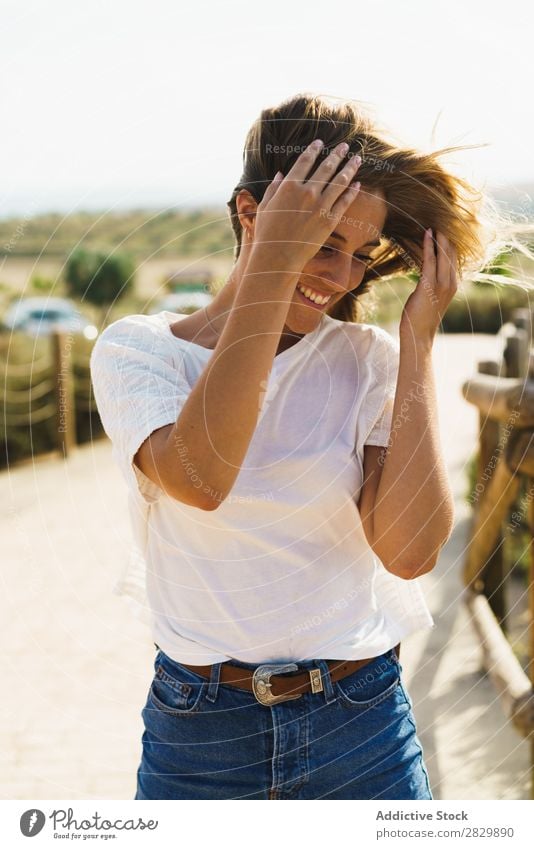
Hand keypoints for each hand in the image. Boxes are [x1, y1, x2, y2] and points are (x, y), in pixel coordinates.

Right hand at [248, 140, 362, 271]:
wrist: (277, 258)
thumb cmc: (267, 234)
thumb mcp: (265, 207)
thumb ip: (273, 188)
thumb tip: (281, 174)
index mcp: (289, 186)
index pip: (305, 161)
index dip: (314, 150)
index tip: (320, 143)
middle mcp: (307, 192)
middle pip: (326, 167)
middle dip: (337, 154)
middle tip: (345, 146)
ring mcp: (320, 206)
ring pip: (340, 181)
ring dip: (350, 168)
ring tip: (357, 159)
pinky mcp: (330, 220)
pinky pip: (344, 202)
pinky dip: (352, 191)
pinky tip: (357, 184)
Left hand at [400, 228, 457, 343]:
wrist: (418, 335)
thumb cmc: (420, 316)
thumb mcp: (428, 295)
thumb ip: (430, 280)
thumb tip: (425, 266)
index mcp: (452, 283)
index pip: (454, 256)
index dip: (450, 239)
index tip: (445, 224)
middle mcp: (451, 282)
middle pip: (452, 251)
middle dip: (447, 233)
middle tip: (440, 215)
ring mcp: (442, 284)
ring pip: (443, 253)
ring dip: (439, 236)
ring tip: (435, 219)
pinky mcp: (430, 286)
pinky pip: (430, 261)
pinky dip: (429, 246)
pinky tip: (427, 233)